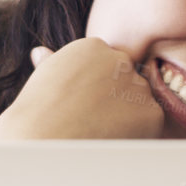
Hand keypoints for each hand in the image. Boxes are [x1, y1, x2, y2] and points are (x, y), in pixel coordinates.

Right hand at [0, 37, 164, 140]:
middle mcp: (119, 59)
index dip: (96, 92)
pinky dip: (137, 135)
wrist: (42, 140)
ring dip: (127, 118)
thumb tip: (41, 53)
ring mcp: (137, 84)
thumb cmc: (35, 115)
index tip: (80, 106)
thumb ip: (53, 64)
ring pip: (140, 102)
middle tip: (90, 122)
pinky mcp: (150, 111)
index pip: (107, 67)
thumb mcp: (43, 80)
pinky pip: (150, 124)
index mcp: (92, 46)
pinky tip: (111, 140)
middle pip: (126, 82)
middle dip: (114, 101)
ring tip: (97, 132)